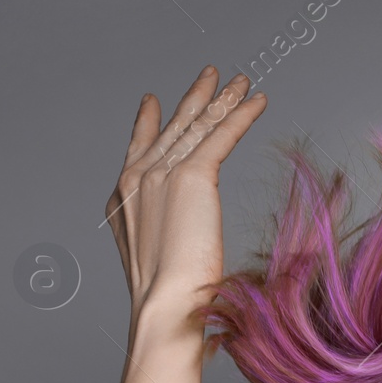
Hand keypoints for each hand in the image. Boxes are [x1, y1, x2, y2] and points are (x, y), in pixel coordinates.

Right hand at [104, 66, 267, 329]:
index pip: (139, 149)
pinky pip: (222, 135)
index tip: (153, 102)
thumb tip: (189, 254)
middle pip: (174, 129)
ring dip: (222, 100)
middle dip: (195, 100)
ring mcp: (162, 174)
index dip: (148, 123)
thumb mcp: (157, 266)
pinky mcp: (193, 176)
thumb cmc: (166, 304)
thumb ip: (168, 244)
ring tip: (239, 80)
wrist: (163, 307)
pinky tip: (257, 100)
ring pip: (198, 126)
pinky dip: (241, 115)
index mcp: (124, 201)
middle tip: (210, 75)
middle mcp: (138, 179)